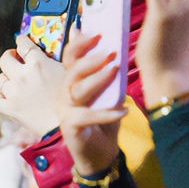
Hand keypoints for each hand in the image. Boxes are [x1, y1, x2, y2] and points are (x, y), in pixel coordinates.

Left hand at [0, 34, 68, 137]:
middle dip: (9, 57)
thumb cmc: (75, 99)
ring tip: (14, 81)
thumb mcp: (74, 71)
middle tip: (13, 58)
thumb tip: (75, 27)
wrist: (66, 127)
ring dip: (6, 79)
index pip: (24, 44)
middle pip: (5, 59)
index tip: (21, 40)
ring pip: (0, 79)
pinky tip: (12, 99)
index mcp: (39, 63)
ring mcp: (14, 92)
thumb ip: (72, 48)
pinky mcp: (9, 108)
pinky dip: (4, 98)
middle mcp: (23, 75)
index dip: (21, 41)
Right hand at [56, 28, 126, 175]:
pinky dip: (107, 113)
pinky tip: (124, 111)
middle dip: (91, 59)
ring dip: (98, 79)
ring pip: (78, 90)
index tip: (98, 33)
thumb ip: (108, 74)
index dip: (81, 44)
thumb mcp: (108, 94)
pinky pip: (88, 116)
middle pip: (72, 71)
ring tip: (116, 70)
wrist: (100, 154)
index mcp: (71, 82)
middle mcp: (64, 94)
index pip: (70, 58)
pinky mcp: (71, 127)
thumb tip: (114, 49)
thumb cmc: (104, 121)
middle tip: (112, 52)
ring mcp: (65, 110)